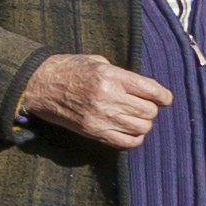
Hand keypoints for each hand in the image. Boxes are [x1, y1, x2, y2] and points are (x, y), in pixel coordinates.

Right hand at [19, 48, 167, 145]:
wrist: (39, 85)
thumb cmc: (69, 69)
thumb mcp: (97, 62)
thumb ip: (122, 76)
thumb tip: (145, 90)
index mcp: (110, 77)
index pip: (151, 90)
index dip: (164, 96)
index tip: (165, 98)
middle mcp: (108, 98)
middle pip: (149, 111)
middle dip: (151, 108)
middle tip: (142, 104)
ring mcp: (101, 118)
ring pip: (142, 127)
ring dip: (143, 123)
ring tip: (133, 116)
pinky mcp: (94, 132)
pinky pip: (127, 142)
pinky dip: (134, 138)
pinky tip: (129, 129)